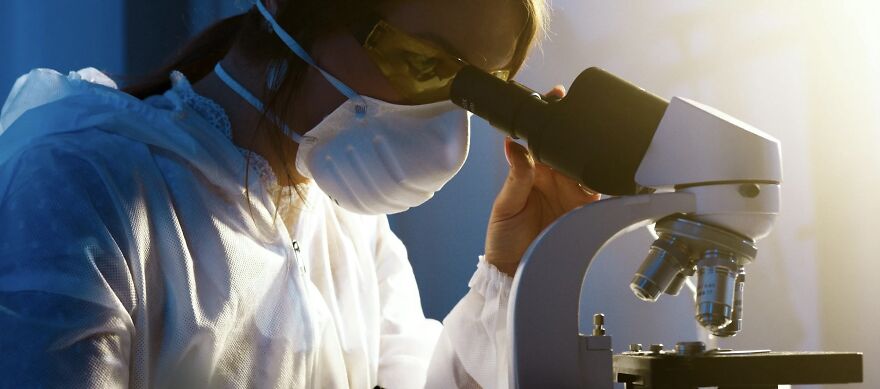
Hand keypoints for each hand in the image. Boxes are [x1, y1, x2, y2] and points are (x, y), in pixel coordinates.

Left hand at [483, 86, 600, 276]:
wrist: (515, 272)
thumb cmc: (503, 240)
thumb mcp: (505, 207)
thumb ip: (515, 177)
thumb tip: (513, 144)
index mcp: (531, 171)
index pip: (541, 138)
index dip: (550, 119)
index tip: (556, 98)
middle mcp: (553, 178)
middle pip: (567, 146)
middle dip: (575, 128)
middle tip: (580, 110)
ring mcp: (571, 191)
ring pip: (585, 163)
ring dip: (588, 150)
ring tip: (592, 136)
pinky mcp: (585, 208)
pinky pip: (598, 188)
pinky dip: (603, 177)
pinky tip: (603, 166)